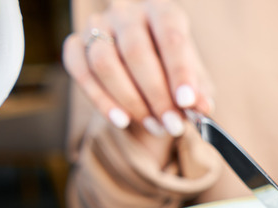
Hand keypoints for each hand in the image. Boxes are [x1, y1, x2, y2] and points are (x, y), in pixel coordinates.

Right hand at [63, 0, 212, 139]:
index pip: (171, 38)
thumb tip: (202, 108)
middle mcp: (127, 13)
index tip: (187, 102)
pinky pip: (80, 71)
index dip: (180, 72)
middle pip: (136, 53)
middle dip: (156, 95)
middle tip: (172, 125)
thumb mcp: (193, 81)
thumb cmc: (172, 73)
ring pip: (105, 63)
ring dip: (131, 101)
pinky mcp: (75, 44)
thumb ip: (199, 92)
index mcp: (162, 12)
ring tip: (154, 126)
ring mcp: (97, 25)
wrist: (143, 73)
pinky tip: (121, 121)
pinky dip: (100, 100)